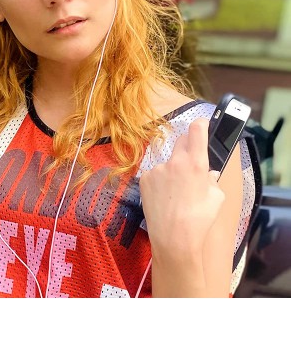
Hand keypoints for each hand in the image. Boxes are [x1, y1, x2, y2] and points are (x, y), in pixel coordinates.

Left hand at [139, 117, 224, 263]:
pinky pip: (155, 174)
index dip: (200, 124)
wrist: (174, 238)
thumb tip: (206, 173)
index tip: (202, 124)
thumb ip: (211, 179)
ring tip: (176, 193)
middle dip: (187, 147)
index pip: (197, 130)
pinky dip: (160, 182)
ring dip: (173, 170)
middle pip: (181, 141)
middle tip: (191, 162)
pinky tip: (164, 198)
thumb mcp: (217, 197)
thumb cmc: (200, 220)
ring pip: (167, 162)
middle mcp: (175, 161)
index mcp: (196, 163)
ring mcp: (157, 169)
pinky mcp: (144, 178)